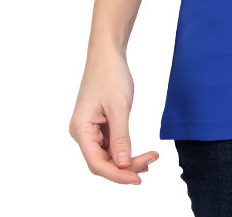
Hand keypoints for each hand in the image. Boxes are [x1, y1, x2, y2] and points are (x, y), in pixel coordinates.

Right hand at [69, 48, 159, 184]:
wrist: (107, 54)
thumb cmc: (110, 75)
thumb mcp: (119, 107)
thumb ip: (121, 138)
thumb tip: (123, 165)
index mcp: (81, 130)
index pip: (97, 163)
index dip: (117, 175)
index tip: (138, 178)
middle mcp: (82, 133)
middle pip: (103, 162)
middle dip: (126, 167)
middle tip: (150, 162)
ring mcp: (90, 130)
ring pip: (108, 155)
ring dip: (127, 160)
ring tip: (150, 159)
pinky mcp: (99, 125)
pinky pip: (111, 145)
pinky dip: (125, 150)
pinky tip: (140, 154)